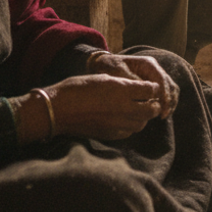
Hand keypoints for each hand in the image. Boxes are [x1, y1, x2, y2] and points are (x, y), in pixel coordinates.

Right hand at [40, 74, 169, 140]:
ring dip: (143, 116)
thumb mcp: (103, 77)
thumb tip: (139, 88)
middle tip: (148, 100)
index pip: (150, 90)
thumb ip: (124, 83)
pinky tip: (124, 119)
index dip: (152, 88)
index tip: (149, 87)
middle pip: (152, 109)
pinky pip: (129, 132)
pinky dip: (131, 126)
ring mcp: (117, 124)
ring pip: (142, 123)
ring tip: (136, 110)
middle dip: (153, 104)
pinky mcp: (110, 135)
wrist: (58, 109)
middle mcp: (123, 108)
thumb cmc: (77, 88)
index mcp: (121, 90)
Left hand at [87, 52, 177, 119]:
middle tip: (163, 114)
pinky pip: (164, 94)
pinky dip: (165, 103)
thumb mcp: (116, 71)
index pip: (161, 79)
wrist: (104, 64)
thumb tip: (142, 91)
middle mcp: (154, 69)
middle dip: (169, 100)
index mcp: (148, 64)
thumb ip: (130, 80)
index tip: (161, 107)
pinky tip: (160, 114)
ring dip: (169, 103)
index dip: (164, 93)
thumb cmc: (109, 67)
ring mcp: (155, 77)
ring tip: (163, 115)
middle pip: (169, 85)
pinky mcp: (152, 85)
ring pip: (170, 90)